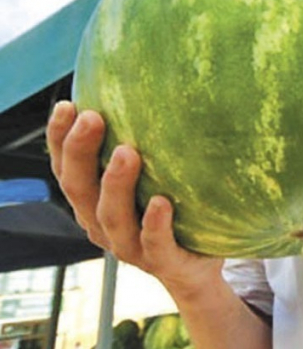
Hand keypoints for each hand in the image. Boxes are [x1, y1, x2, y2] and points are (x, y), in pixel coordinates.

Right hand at [46, 102, 221, 293]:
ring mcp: (130, 247)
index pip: (65, 168)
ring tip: (127, 152)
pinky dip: (155, 223)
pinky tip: (162, 202)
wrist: (196, 267)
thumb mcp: (152, 175)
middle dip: (81, 152)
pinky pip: (156, 244)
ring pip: (112, 217)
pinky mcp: (163, 262)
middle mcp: (102, 224)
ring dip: (116, 184)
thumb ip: (143, 141)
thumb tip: (149, 81)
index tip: (67, 105)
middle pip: (79, 189)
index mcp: (92, 201)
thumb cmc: (171, 209)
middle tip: (93, 117)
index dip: (59, 139)